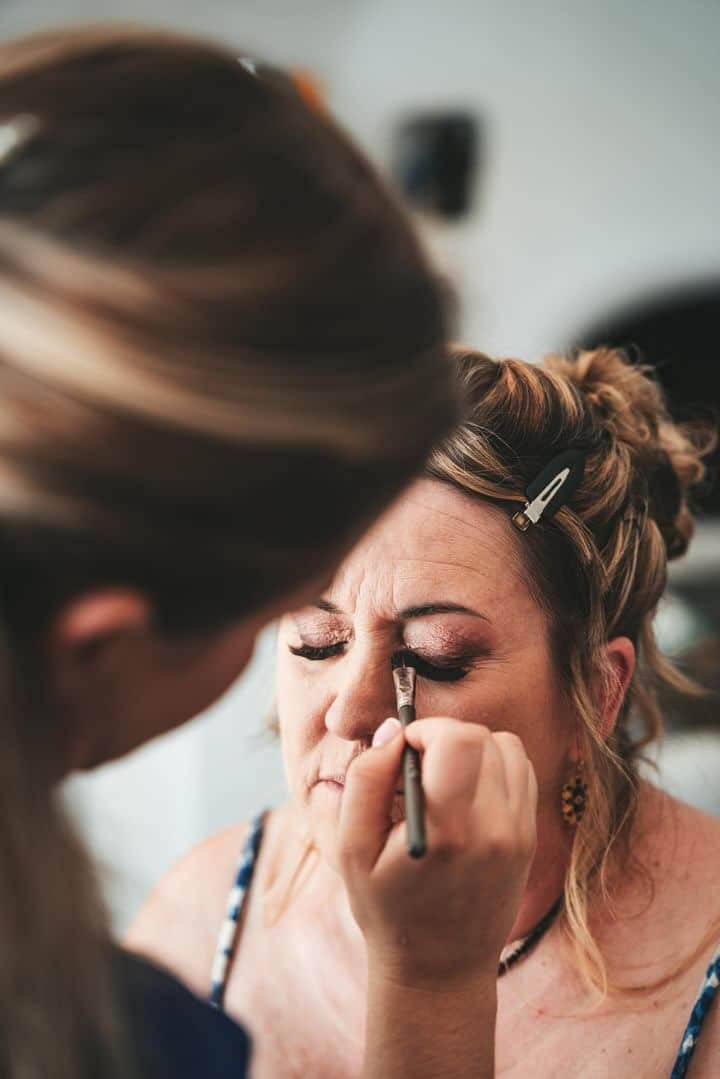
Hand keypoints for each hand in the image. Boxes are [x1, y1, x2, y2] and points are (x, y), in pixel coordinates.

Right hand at [338, 717, 536, 989]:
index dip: (426, 730)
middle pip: (484, 737)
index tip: (404, 750)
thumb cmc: (386, 909)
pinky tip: (465, 791)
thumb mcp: (350, 849)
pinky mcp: (528, 838)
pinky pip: (521, 772)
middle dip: (445, 734)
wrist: (440, 969)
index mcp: (447, 833)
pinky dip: (493, 765)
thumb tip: (393, 731)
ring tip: (442, 777)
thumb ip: (365, 780)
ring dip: (472, 747)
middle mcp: (493, 830)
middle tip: (419, 762)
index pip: (458, 740)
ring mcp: (517, 834)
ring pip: (507, 747)